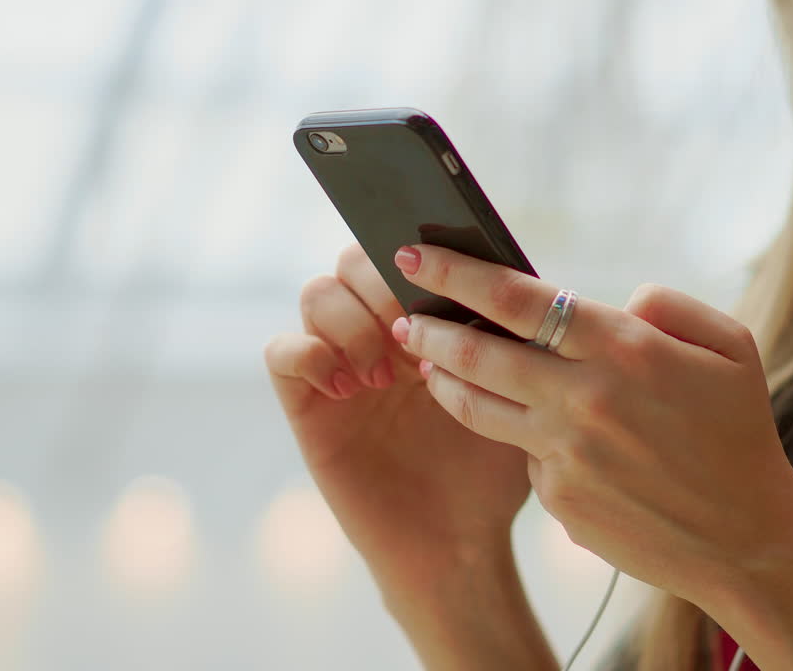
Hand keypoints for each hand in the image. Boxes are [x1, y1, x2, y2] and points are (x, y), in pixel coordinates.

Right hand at [263, 244, 532, 601]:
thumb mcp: (512, 392)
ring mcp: (338, 365)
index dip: (413, 252)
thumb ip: (503, 333)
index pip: (400, 249)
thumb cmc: (489, 470)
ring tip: (385, 375)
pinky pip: (280, 351)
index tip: (436, 282)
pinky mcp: (307, 404)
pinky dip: (308, 354)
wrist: (457, 543)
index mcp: (426, 320)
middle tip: (410, 331)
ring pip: (316, 293)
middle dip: (380, 281)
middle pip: (352, 259)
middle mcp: (377, 333)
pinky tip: (348, 389)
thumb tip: (512, 272)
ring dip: (350, 321)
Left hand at [389, 243, 792, 606]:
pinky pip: (522, 454)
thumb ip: (666, 307)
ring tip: (428, 362)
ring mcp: (565, 454)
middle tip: (403, 315)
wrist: (746, 540)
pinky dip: (521, 436)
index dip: (456, 271)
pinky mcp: (557, 498)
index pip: (516, 299)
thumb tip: (610, 300)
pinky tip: (533, 430)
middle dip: (427, 327)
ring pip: (477, 407)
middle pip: (476, 354)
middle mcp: (584, 400)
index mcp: (624, 350)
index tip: (413, 252)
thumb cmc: (737, 433)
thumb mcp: (730, 348)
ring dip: (444, 380)